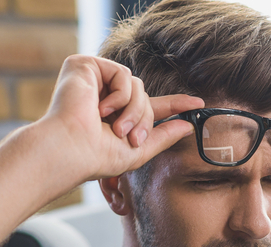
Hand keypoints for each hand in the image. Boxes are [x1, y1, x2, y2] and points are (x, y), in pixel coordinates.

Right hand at [37, 54, 202, 182]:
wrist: (71, 150)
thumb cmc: (96, 156)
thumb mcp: (138, 151)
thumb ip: (163, 136)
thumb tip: (188, 126)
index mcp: (116, 116)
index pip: (151, 106)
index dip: (175, 104)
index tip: (198, 104)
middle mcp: (105, 96)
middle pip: (146, 97)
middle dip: (145, 119)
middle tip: (132, 139)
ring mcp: (95, 80)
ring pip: (138, 85)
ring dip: (134, 111)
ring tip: (115, 128)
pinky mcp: (86, 66)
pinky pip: (124, 75)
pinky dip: (120, 96)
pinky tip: (100, 109)